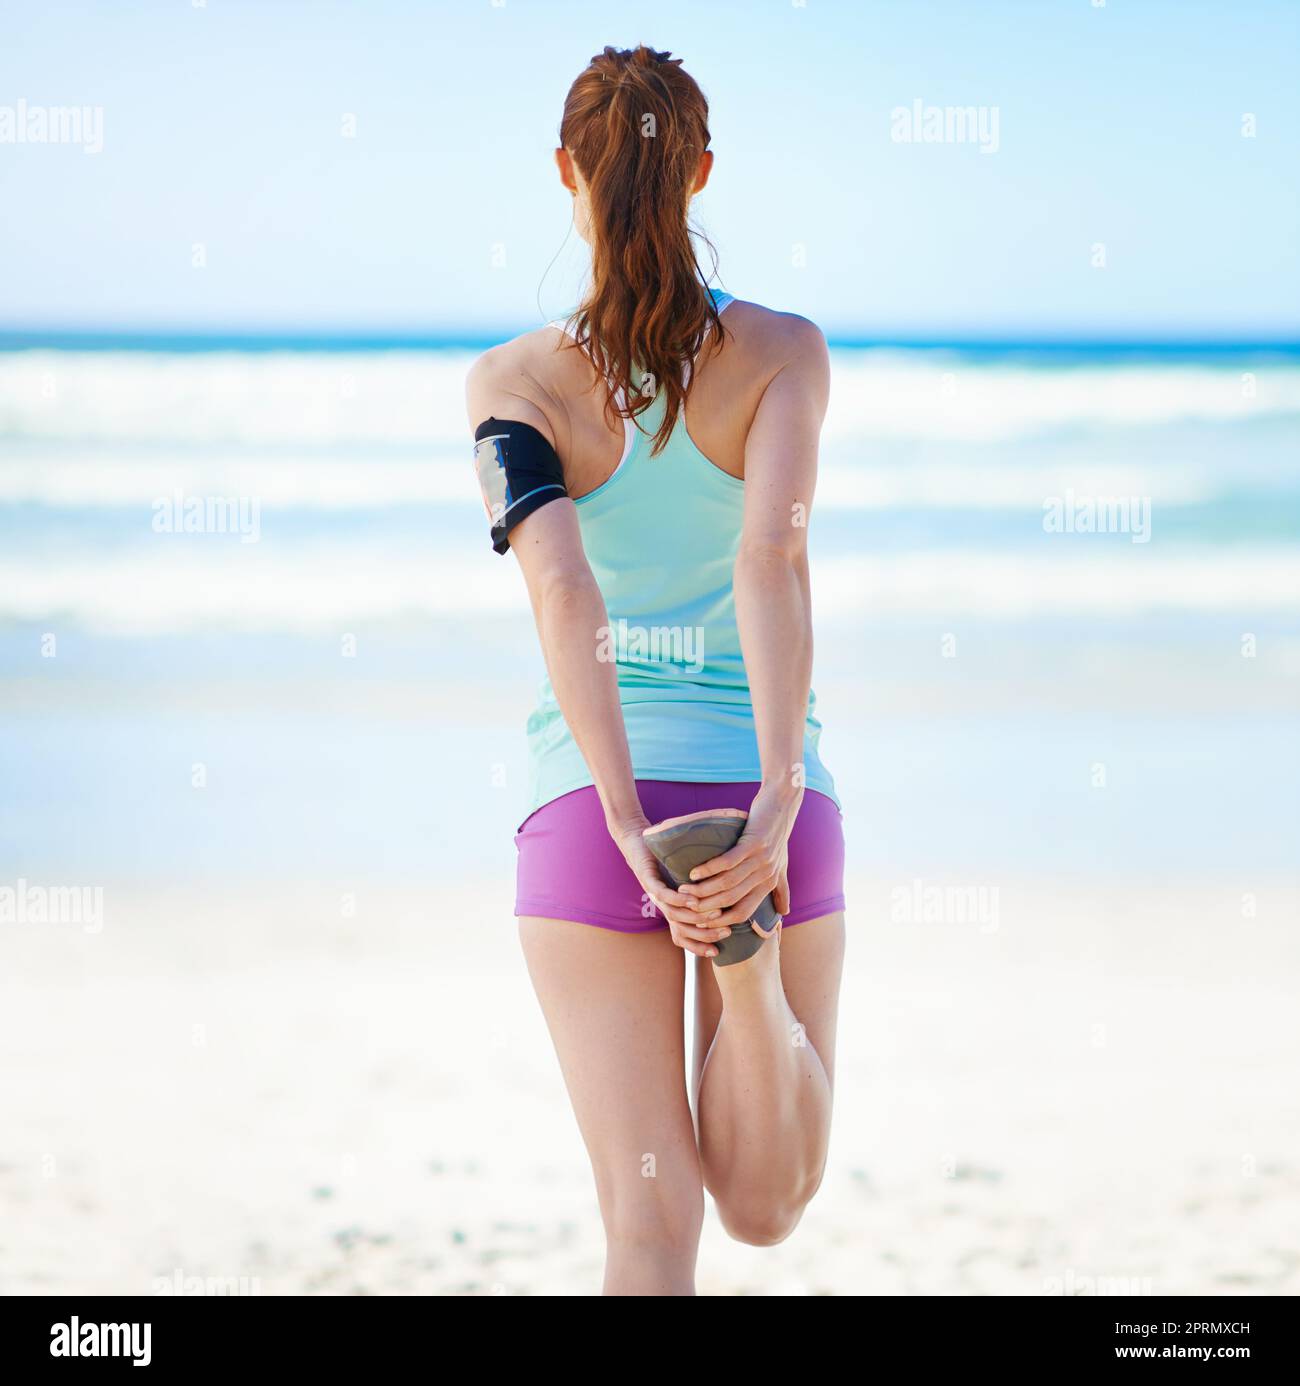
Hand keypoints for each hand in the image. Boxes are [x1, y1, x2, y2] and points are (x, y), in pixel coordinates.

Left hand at [608, 815, 733, 959]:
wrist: (638, 842)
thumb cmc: (667, 859)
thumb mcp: (688, 878)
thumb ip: (704, 890)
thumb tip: (733, 897)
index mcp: (672, 910)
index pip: (684, 938)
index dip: (699, 947)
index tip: (719, 951)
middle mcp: (663, 907)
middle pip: (682, 931)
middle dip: (704, 935)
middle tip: (726, 931)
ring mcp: (654, 895)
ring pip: (675, 915)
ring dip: (695, 917)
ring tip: (716, 914)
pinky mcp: (648, 880)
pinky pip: (664, 895)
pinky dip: (679, 899)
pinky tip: (693, 899)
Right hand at [675, 786, 800, 928]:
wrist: (783, 803)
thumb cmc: (777, 833)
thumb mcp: (783, 865)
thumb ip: (781, 889)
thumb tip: (785, 913)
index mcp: (769, 884)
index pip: (742, 912)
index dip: (720, 921)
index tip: (700, 922)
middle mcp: (766, 875)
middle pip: (731, 901)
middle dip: (706, 907)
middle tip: (685, 907)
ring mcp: (760, 859)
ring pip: (727, 883)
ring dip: (703, 890)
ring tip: (684, 891)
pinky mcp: (753, 843)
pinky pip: (727, 862)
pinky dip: (708, 869)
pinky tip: (694, 872)